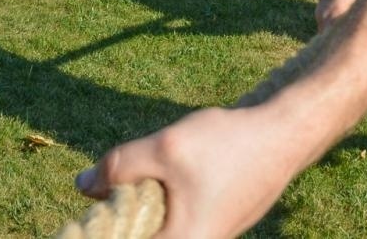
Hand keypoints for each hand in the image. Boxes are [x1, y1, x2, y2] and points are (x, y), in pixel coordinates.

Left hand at [78, 105, 302, 238]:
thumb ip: (118, 167)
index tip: (89, 212)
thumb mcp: (165, 147)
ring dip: (141, 211)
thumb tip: (83, 186)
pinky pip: (175, 224)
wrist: (283, 136)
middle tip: (106, 190)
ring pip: (158, 230)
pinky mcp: (214, 227)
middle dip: (122, 217)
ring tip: (133, 184)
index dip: (105, 230)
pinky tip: (161, 180)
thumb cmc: (227, 145)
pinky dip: (160, 206)